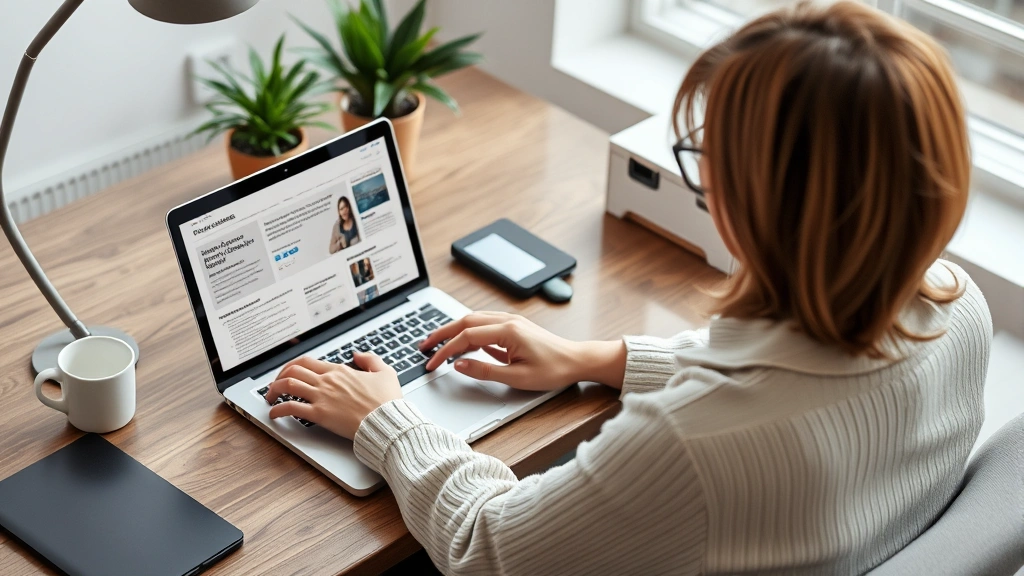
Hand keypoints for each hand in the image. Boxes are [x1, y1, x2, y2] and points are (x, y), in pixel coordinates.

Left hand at [264, 352, 401, 438]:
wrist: (387, 421)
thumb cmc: (387, 401)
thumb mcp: (385, 372)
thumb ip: (370, 360)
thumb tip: (358, 354)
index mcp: (339, 371)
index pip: (307, 361)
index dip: (292, 366)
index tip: (288, 373)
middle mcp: (327, 380)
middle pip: (293, 370)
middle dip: (279, 376)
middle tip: (275, 385)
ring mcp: (322, 396)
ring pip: (288, 384)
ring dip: (274, 389)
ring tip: (270, 397)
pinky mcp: (319, 414)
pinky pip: (291, 408)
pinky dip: (278, 409)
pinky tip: (274, 414)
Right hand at [419, 312, 626, 390]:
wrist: (577, 360)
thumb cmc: (553, 370)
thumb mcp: (517, 377)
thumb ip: (485, 370)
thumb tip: (459, 365)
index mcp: (507, 331)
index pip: (466, 337)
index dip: (445, 350)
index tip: (432, 363)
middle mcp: (507, 320)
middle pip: (465, 322)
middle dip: (441, 334)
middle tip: (423, 346)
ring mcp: (511, 321)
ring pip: (473, 320)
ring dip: (453, 330)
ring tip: (437, 342)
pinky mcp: (514, 326)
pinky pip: (485, 324)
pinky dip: (469, 331)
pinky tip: (463, 343)